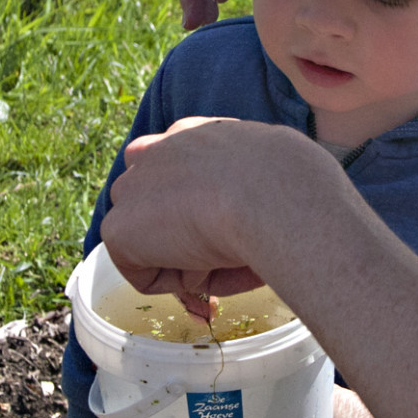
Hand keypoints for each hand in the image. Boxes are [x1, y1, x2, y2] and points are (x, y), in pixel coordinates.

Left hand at [101, 116, 344, 298]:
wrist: (277, 197)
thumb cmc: (299, 189)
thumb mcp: (282, 174)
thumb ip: (252, 188)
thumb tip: (247, 227)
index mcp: (198, 134)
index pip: (179, 168)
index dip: (197, 205)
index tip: (228, 227)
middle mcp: (159, 152)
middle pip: (159, 205)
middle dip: (184, 236)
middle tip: (229, 255)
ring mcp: (134, 189)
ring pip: (154, 241)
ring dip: (186, 259)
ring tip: (226, 255)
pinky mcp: (119, 230)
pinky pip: (144, 274)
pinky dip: (175, 284)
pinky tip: (206, 266)